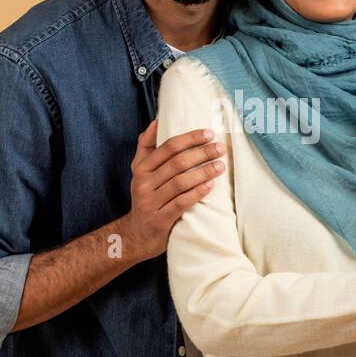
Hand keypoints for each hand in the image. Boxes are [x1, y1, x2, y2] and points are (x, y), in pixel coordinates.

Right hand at [123, 121, 224, 260]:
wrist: (135, 234)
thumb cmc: (145, 198)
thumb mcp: (139, 172)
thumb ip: (146, 147)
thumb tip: (156, 122)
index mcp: (141, 168)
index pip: (168, 147)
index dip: (190, 138)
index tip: (209, 133)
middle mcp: (144, 183)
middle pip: (177, 163)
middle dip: (201, 153)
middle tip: (220, 148)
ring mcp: (151, 202)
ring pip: (180, 182)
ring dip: (203, 172)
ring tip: (220, 166)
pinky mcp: (160, 219)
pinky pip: (181, 202)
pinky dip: (197, 192)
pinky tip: (211, 185)